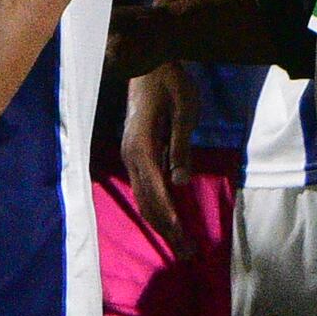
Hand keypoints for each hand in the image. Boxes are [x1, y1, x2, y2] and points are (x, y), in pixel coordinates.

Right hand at [119, 64, 199, 244]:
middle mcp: (130, 156)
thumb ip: (181, 147)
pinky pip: (144, 186)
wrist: (147, 61)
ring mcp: (130, 155)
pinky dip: (155, 206)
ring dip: (161, 221)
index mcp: (141, 148)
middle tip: (186, 254)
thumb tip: (180, 182)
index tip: (183, 242)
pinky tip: (166, 218)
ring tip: (178, 243)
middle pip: (147, 202)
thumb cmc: (171, 82)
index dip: (170, 220)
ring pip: (143, 197)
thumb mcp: (184, 111)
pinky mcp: (134, 152)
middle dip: (167, 230)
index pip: (156, 194)